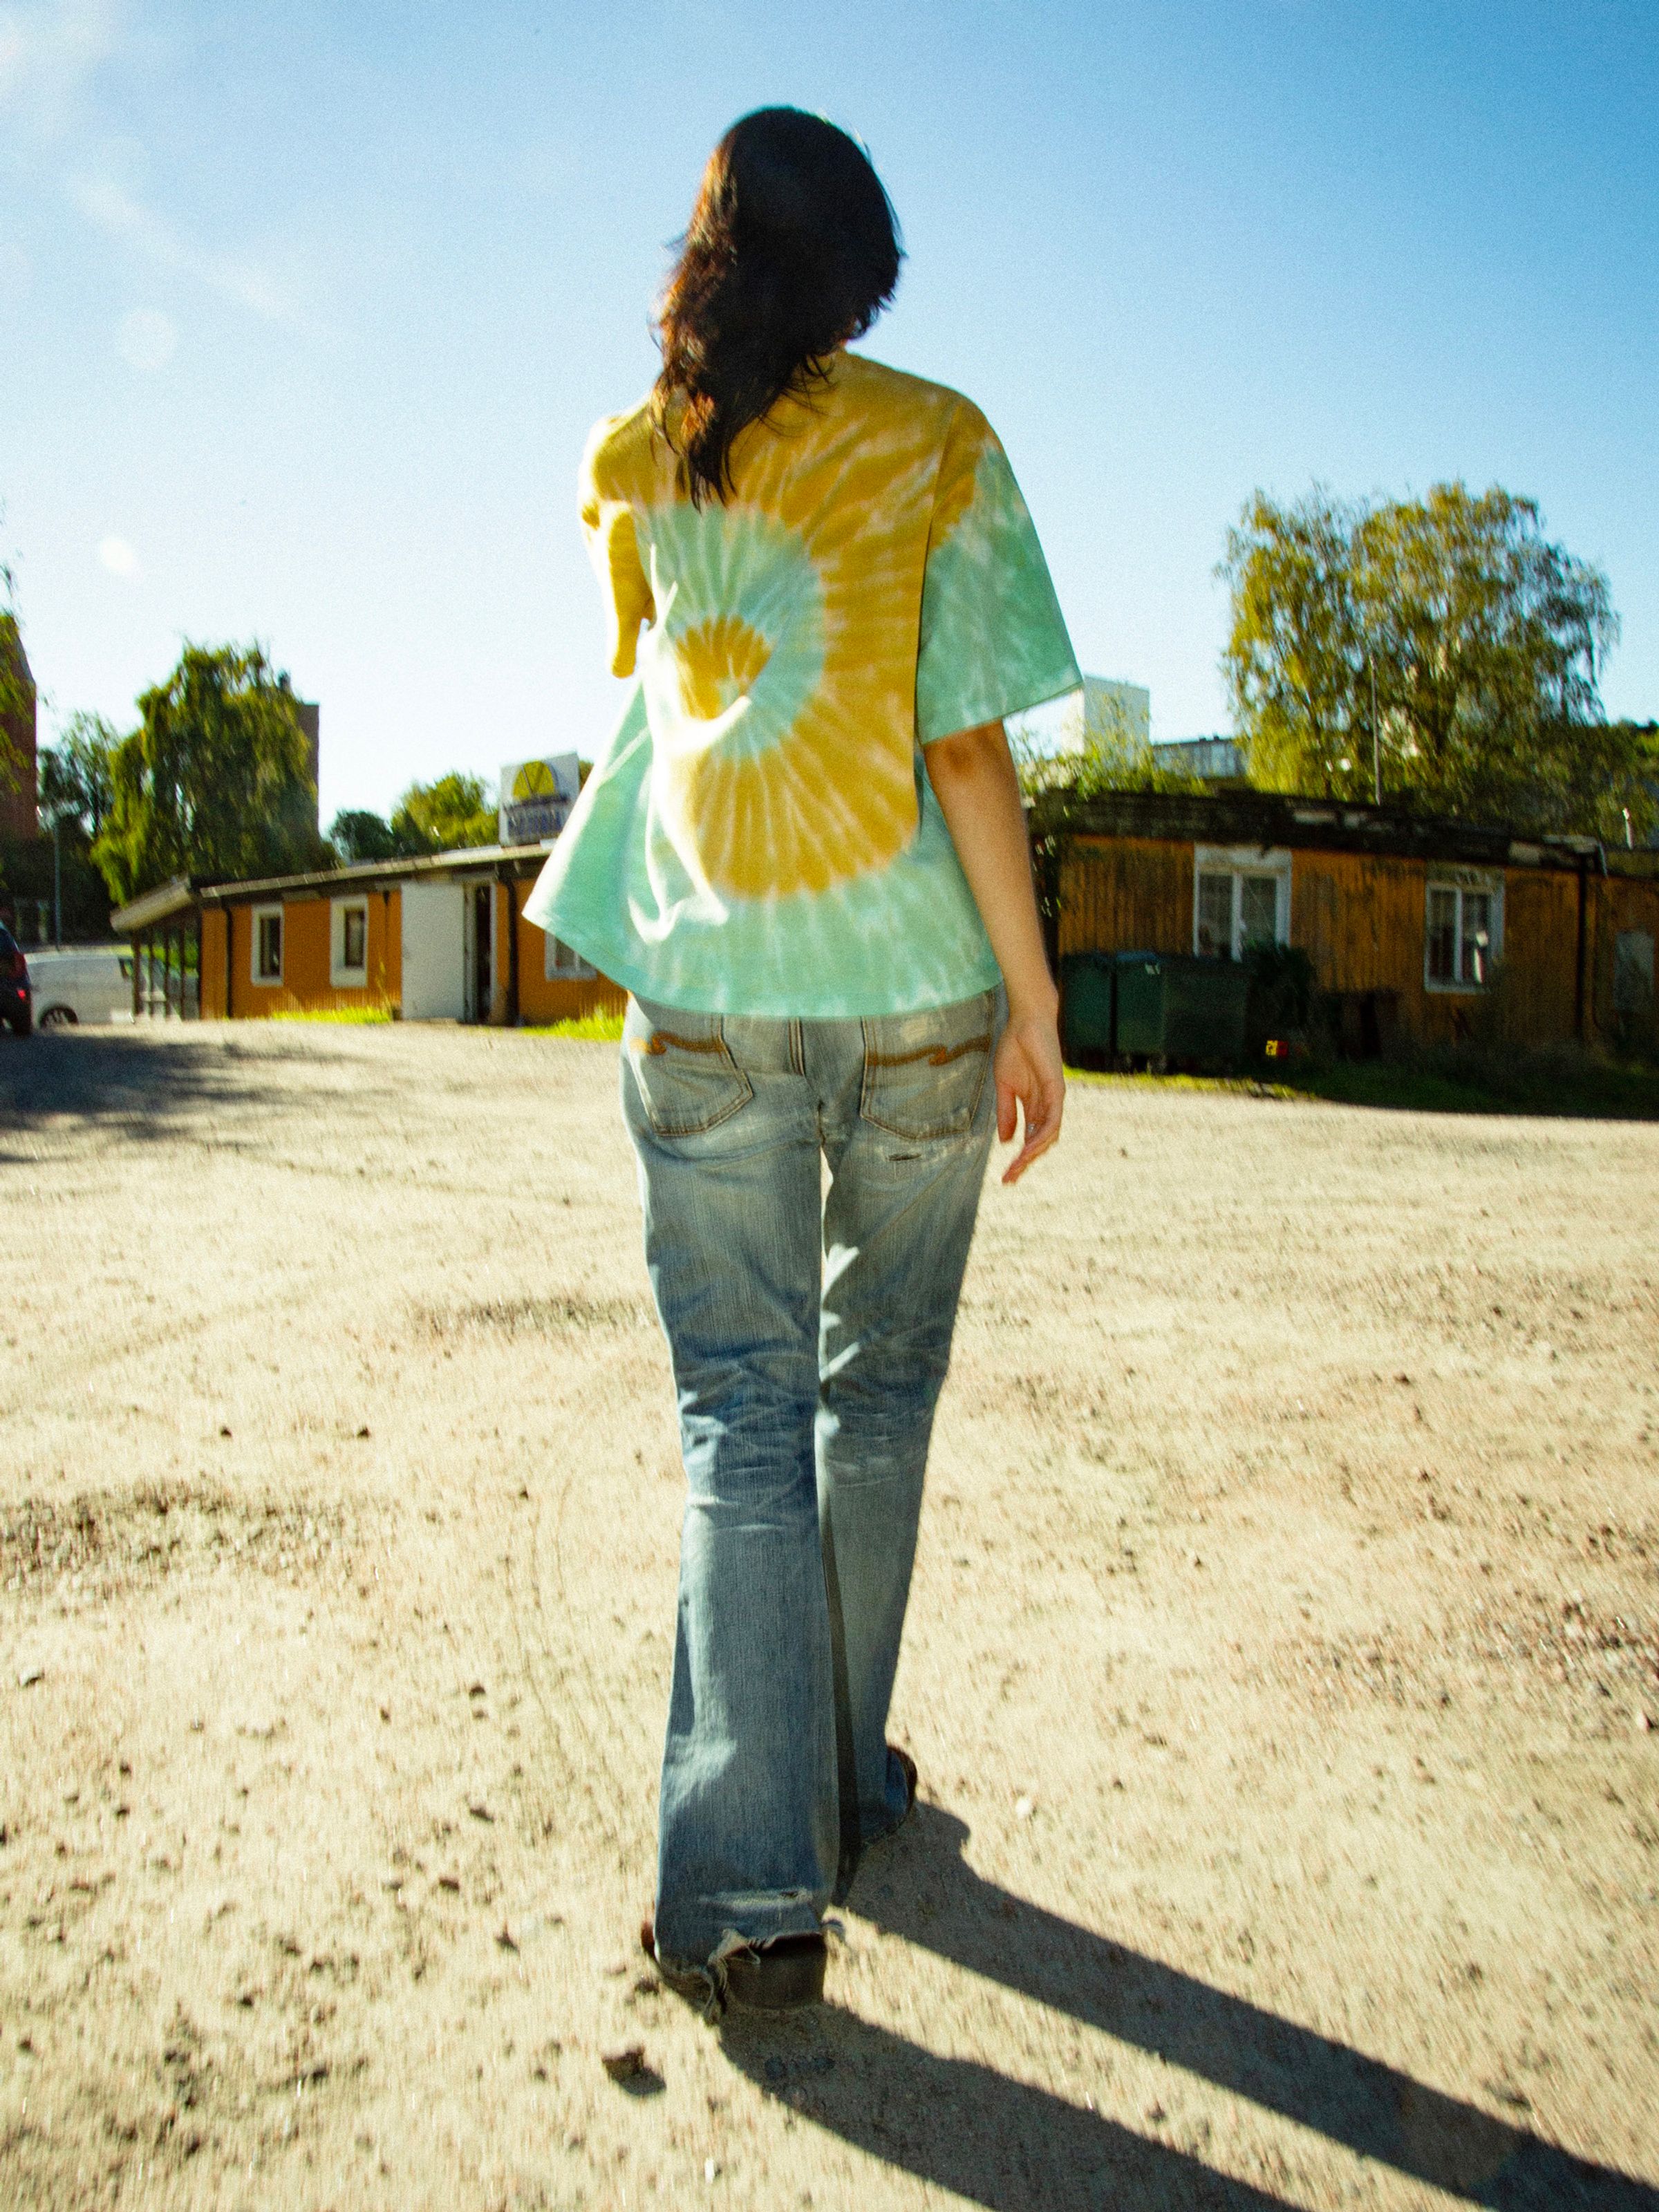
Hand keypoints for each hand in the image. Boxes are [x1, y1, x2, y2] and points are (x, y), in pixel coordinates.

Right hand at [994, 1007, 1064, 1183]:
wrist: (1025, 1022)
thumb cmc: (1015, 1049)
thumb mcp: (1004, 1086)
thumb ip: (1007, 1113)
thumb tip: (1006, 1142)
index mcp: (1033, 1106)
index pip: (1029, 1138)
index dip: (1018, 1159)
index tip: (1005, 1177)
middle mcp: (1046, 1106)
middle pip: (1039, 1142)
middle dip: (1025, 1162)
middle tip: (1009, 1179)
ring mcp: (1053, 1100)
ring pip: (1048, 1136)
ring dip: (1034, 1154)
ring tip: (1018, 1167)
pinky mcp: (1057, 1090)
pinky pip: (1052, 1120)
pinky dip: (1042, 1136)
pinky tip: (1030, 1147)